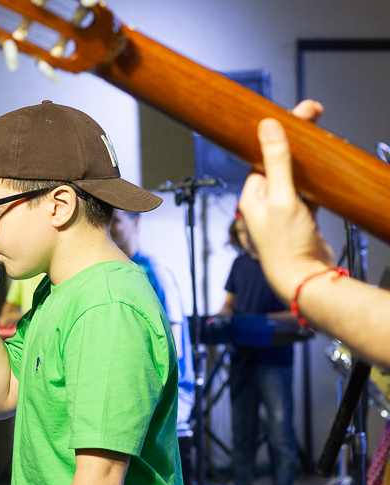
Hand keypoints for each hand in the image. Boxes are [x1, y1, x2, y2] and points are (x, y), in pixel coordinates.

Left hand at [239, 100, 335, 302]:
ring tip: (321, 139)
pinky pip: (307, 192)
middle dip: (295, 140)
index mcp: (251, 195)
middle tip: (313, 116)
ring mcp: (282, 210)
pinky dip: (315, 181)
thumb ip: (276, 161)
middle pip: (278, 163)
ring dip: (306, 160)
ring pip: (294, 176)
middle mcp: (263, 202)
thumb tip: (267, 127)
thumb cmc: (284, 244)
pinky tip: (326, 172)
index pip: (263, 156)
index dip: (279, 133)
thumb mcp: (281, 196)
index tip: (297, 114)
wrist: (302, 277)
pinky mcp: (299, 219)